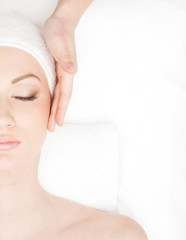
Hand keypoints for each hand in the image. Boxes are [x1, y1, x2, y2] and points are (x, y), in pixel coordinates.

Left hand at [43, 15, 77, 131]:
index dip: (61, 109)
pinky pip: (56, 89)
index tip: (58, 122)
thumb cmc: (60, 31)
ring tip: (51, 121)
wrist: (62, 23)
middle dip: (58, 114)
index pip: (64, 95)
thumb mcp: (60, 42)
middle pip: (62, 98)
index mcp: (67, 71)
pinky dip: (54, 99)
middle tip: (52, 128)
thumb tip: (72, 72)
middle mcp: (66, 75)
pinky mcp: (58, 70)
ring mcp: (63, 73)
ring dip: (56, 108)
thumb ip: (66, 58)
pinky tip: (50, 104)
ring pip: (59, 95)